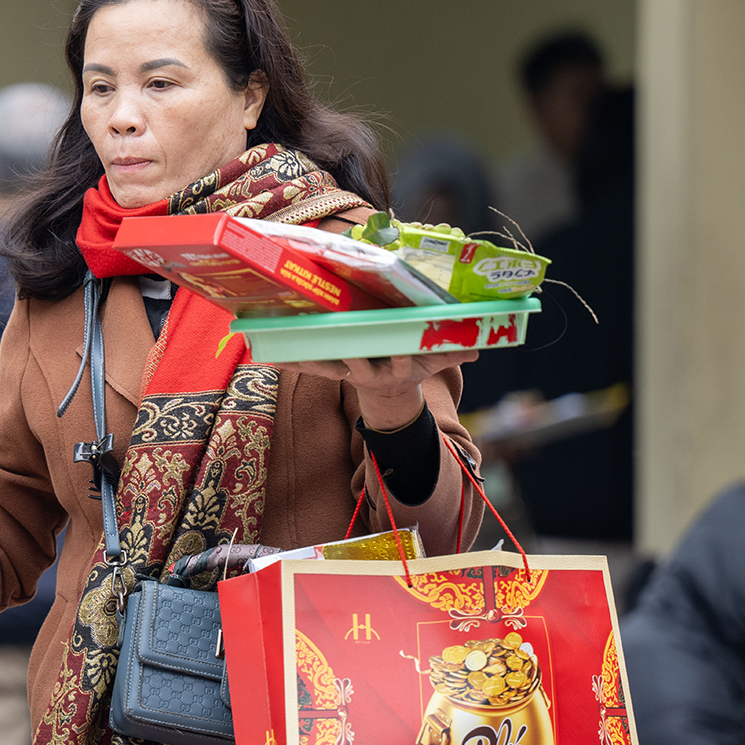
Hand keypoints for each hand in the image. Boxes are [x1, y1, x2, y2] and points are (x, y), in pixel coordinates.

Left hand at [275, 351, 477, 431]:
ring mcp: (349, 374)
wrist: (390, 398)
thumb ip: (452, 354)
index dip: (402, 357)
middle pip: (360, 365)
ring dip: (308, 358)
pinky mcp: (332, 372)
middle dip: (351, 356)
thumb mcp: (433, 363)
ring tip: (288, 348)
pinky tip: (266, 353)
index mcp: (398, 368)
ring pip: (328, 366)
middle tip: (342, 347)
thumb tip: (478, 349)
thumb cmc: (411, 367)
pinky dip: (288, 361)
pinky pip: (307, 367)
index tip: (403, 349)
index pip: (401, 360)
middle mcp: (372, 372)